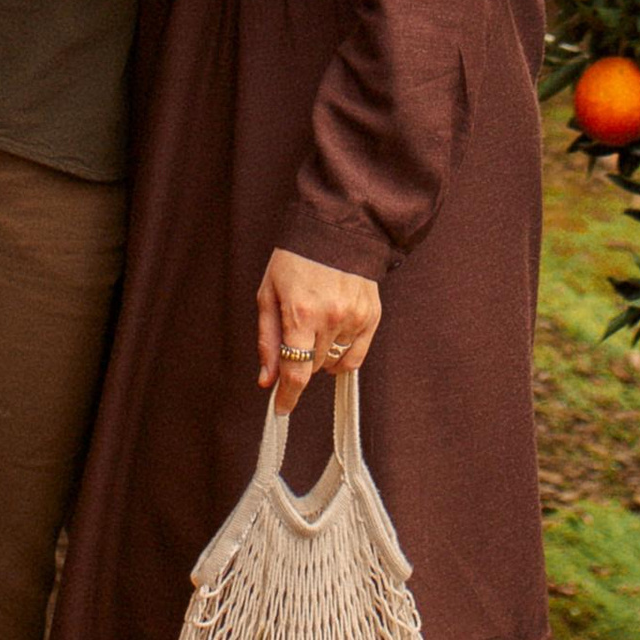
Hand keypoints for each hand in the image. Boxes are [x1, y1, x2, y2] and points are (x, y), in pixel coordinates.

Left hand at [258, 249, 380, 412]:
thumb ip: (268, 340)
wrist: (336, 230)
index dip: (288, 396)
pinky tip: (334, 337)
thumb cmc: (295, 260)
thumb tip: (267, 380)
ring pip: (333, 362)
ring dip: (320, 355)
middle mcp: (331, 319)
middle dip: (299, 361)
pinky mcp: (372, 316)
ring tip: (315, 325)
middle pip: (313, 367)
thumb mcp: (269, 294)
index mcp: (301, 314)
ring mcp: (355, 318)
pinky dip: (342, 355)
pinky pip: (356, 355)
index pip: (297, 372)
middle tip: (295, 335)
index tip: (280, 409)